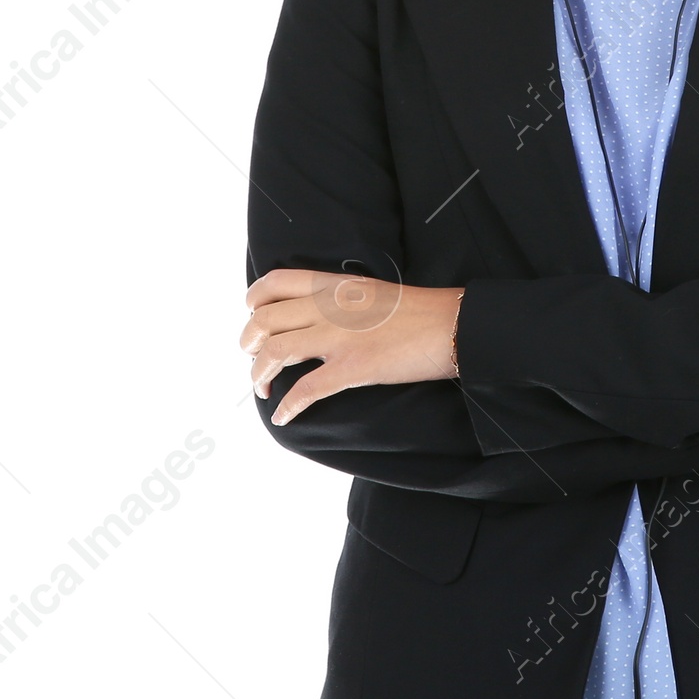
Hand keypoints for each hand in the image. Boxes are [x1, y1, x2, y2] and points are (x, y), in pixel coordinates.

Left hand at [241, 268, 463, 425]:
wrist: (450, 325)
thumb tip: (316, 317)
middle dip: (248, 342)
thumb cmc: (416, 311)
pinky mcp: (351, 367)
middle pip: (265, 320)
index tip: (254, 318)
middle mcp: (329, 307)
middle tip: (253, 357)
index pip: (275, 283)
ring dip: (258, 375)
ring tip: (261, 388)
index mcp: (334, 284)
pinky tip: (283, 416)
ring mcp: (338, 337)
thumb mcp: (370, 291)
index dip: (254, 301)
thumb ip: (339, 299)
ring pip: (274, 353)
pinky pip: (305, 390)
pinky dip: (287, 406)